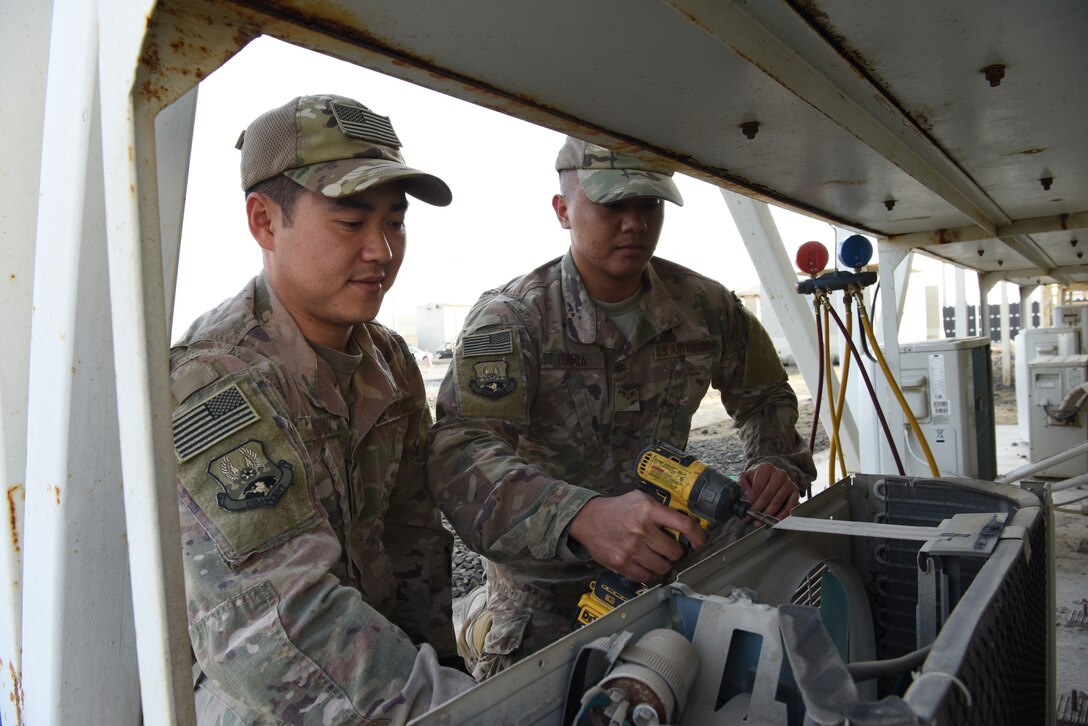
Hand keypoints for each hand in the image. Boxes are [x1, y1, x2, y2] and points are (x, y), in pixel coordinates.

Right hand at [566, 490, 706, 582]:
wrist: (587, 519)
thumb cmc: (616, 509)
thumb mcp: (639, 498)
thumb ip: (660, 508)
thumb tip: (684, 522)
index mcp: (648, 510)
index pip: (684, 525)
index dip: (697, 536)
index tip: (700, 541)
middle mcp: (642, 529)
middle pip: (675, 551)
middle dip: (675, 552)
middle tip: (669, 549)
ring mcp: (632, 548)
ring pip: (663, 567)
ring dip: (663, 564)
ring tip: (656, 557)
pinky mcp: (622, 563)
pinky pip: (646, 577)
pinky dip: (649, 574)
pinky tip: (645, 566)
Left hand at [738, 463, 798, 524]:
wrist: (773, 476)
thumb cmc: (758, 478)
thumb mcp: (747, 476)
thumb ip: (742, 482)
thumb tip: (746, 493)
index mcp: (766, 468)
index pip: (758, 486)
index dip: (752, 499)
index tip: (747, 508)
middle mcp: (779, 474)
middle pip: (767, 495)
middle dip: (758, 508)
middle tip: (752, 517)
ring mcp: (788, 483)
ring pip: (777, 501)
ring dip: (768, 514)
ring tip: (759, 521)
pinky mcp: (795, 491)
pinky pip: (790, 505)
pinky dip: (783, 515)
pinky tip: (775, 520)